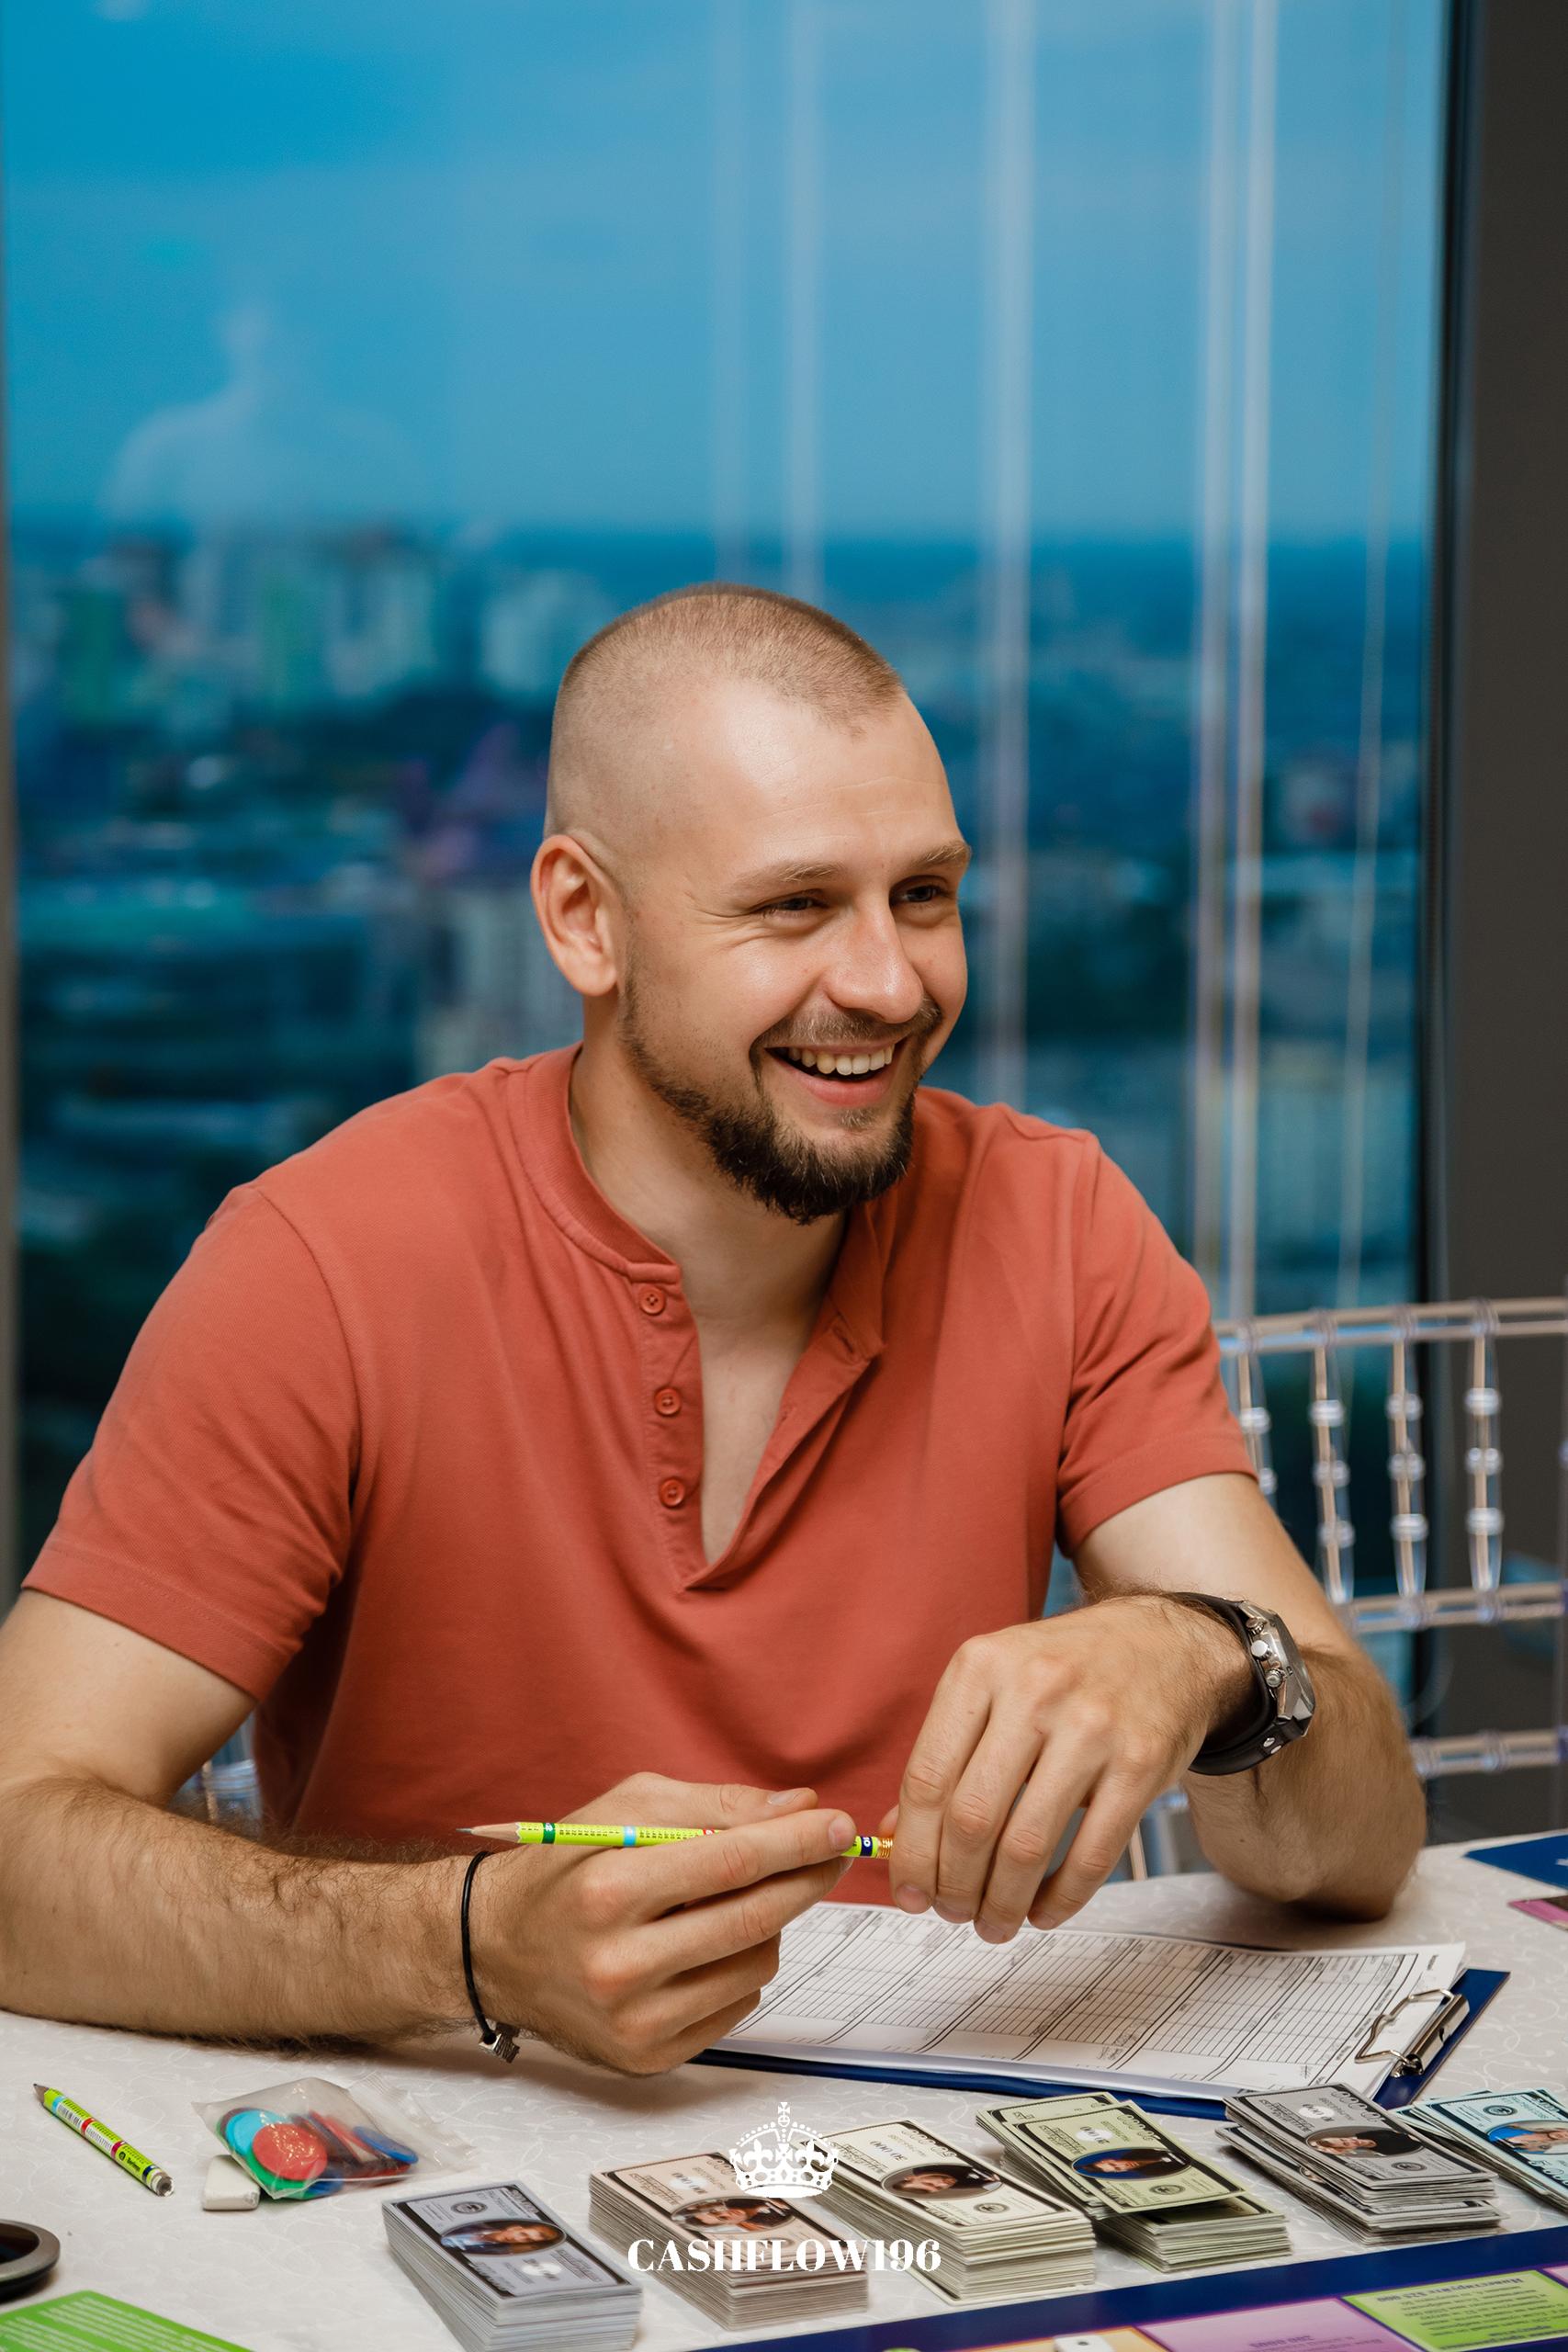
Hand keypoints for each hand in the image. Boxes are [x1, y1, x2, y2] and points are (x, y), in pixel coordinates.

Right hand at [466, 1773, 854, 2073]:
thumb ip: (716, 1806)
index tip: (839, 1825)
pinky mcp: (646, 2058)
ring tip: (740, 1899)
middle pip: (753, 1918)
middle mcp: (618, 1964)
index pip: (731, 1863)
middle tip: (833, 1852)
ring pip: (756, 1966)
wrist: (495, 1951)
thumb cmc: (565, 1870)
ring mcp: (632, 2022)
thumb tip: (800, 1809)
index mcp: (608, 1891)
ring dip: (770, 1925)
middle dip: (807, 1878)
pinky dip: (742, 1968)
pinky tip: (711, 1944)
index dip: (796, 1843)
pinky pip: (737, 2007)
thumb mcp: (625, 1810)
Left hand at [880, 1597, 1252, 1942]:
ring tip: (994, 1922)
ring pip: (1026, 1845)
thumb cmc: (1065, 1669)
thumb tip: (897, 1834)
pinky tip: (1044, 1911)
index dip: (912, 1850)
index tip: (909, 1892)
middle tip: (952, 1913)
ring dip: (1002, 1902)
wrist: (1165, 1641)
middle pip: (971, 1818)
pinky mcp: (1141, 1762)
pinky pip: (1092, 1854)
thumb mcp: (994, 1683)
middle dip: (953, 1885)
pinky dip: (1061, 1899)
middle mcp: (1033, 1690)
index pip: (927, 1778)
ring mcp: (1092, 1725)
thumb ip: (947, 1752)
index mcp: (981, 1667)